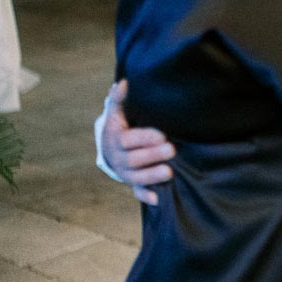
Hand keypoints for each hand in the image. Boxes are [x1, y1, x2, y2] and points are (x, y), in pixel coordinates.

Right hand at [102, 80, 174, 205]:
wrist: (110, 149)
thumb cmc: (120, 126)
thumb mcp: (118, 112)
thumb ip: (119, 99)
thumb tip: (123, 83)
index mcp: (116, 139)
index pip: (128, 140)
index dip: (144, 138)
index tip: (162, 134)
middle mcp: (119, 158)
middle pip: (134, 159)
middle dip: (152, 155)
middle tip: (172, 150)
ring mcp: (125, 172)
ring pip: (136, 177)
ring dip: (152, 176)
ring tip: (169, 172)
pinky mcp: (132, 183)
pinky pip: (136, 192)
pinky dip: (146, 196)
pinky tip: (158, 199)